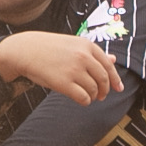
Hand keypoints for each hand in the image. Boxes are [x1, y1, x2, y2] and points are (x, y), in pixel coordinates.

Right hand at [0, 31, 123, 105]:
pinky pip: (83, 97)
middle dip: (105, 90)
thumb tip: (114, 60)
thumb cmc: (50, 48)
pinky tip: (82, 100)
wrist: (26, 50)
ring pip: (94, 89)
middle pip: (103, 78)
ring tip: (90, 96)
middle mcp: (83, 56)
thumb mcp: (74, 45)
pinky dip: (85, 101)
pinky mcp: (63, 83)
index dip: (115, 79)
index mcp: (87, 45)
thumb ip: (94, 54)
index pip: (108, 65)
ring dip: (94, 96)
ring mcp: (74, 70)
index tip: (119, 88)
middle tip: (102, 96)